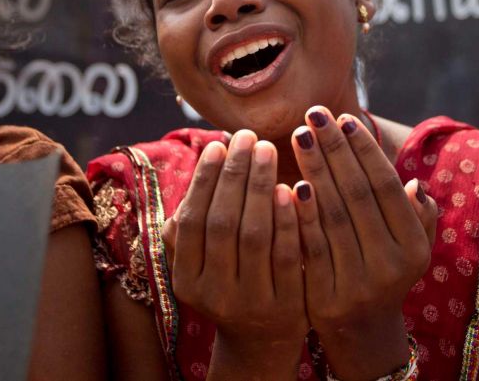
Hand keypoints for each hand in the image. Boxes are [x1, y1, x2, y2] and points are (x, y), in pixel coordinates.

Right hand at [169, 130, 306, 376]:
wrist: (262, 341)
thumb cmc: (230, 281)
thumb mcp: (202, 261)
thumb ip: (196, 221)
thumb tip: (208, 160)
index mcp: (187, 280)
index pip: (192, 221)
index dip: (204, 180)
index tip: (218, 144)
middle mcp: (214, 294)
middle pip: (223, 224)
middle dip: (235, 175)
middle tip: (248, 137)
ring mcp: (251, 303)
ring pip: (254, 236)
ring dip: (260, 188)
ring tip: (268, 150)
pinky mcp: (288, 307)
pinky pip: (287, 255)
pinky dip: (288, 220)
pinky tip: (291, 187)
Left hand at [291, 106, 436, 380]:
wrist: (361, 330)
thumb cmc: (384, 269)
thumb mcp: (410, 246)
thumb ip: (416, 214)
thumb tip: (412, 183)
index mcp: (414, 246)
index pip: (385, 186)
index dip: (364, 150)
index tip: (344, 117)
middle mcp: (391, 265)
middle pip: (357, 195)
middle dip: (335, 150)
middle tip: (314, 114)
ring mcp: (358, 283)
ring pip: (333, 215)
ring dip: (315, 170)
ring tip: (300, 135)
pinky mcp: (325, 296)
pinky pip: (311, 245)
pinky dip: (301, 212)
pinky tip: (288, 182)